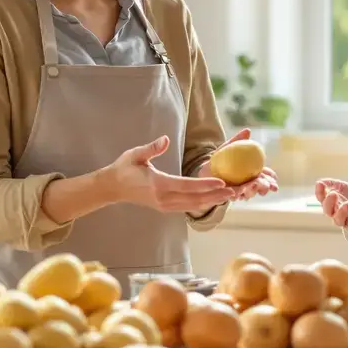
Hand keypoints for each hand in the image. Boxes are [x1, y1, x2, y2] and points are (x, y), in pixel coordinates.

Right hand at [104, 135, 235, 211]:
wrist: (112, 188)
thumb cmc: (124, 168)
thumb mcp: (135, 154)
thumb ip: (152, 148)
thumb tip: (166, 139)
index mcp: (157, 184)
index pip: (186, 186)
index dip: (205, 184)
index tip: (221, 182)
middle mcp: (163, 198)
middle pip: (195, 199)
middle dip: (216, 195)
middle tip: (235, 190)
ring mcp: (165, 206)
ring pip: (193, 205)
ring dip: (213, 201)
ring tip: (231, 195)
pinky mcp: (166, 208)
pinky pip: (188, 207)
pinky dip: (203, 203)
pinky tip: (215, 198)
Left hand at [197, 128, 279, 199]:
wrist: (205, 168)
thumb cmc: (220, 158)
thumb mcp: (228, 147)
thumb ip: (238, 140)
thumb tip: (248, 131)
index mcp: (254, 172)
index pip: (266, 176)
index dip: (271, 178)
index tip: (273, 178)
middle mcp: (250, 183)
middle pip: (261, 186)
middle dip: (265, 186)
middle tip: (265, 185)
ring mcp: (241, 190)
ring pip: (250, 193)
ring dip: (252, 191)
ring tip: (251, 186)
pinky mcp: (230, 195)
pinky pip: (236, 196)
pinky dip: (238, 195)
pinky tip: (238, 193)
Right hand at [314, 178, 347, 235]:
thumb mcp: (340, 186)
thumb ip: (329, 184)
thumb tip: (319, 183)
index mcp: (333, 209)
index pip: (326, 208)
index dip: (327, 202)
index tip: (331, 192)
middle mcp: (342, 219)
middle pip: (338, 220)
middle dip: (342, 213)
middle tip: (347, 203)